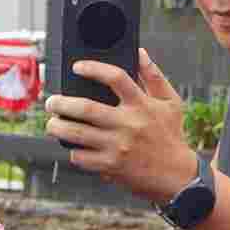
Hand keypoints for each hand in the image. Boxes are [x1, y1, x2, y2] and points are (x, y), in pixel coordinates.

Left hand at [43, 51, 197, 205]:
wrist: (177, 177)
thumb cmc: (171, 136)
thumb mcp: (170, 102)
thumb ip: (153, 76)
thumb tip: (139, 52)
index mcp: (142, 105)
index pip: (116, 78)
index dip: (93, 69)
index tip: (77, 67)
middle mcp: (128, 124)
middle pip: (86, 109)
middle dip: (61, 103)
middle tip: (52, 102)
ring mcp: (118, 146)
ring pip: (77, 134)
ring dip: (58, 127)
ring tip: (52, 123)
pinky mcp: (111, 166)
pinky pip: (81, 157)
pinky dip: (72, 151)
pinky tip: (71, 146)